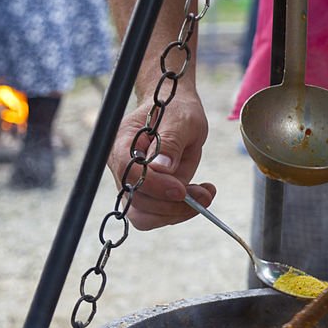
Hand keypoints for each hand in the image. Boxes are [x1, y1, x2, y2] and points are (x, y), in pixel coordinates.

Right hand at [108, 88, 214, 229]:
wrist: (178, 114)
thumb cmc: (176, 110)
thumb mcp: (180, 119)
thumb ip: (170, 142)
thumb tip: (162, 168)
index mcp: (122, 144)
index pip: (128, 173)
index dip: (154, 185)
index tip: (181, 189)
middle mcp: (122, 169)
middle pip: (137, 203)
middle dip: (172, 205)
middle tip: (204, 195)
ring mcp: (133, 185)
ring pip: (147, 217)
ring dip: (179, 212)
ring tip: (205, 193)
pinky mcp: (149, 197)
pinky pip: (160, 216)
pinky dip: (182, 211)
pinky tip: (201, 193)